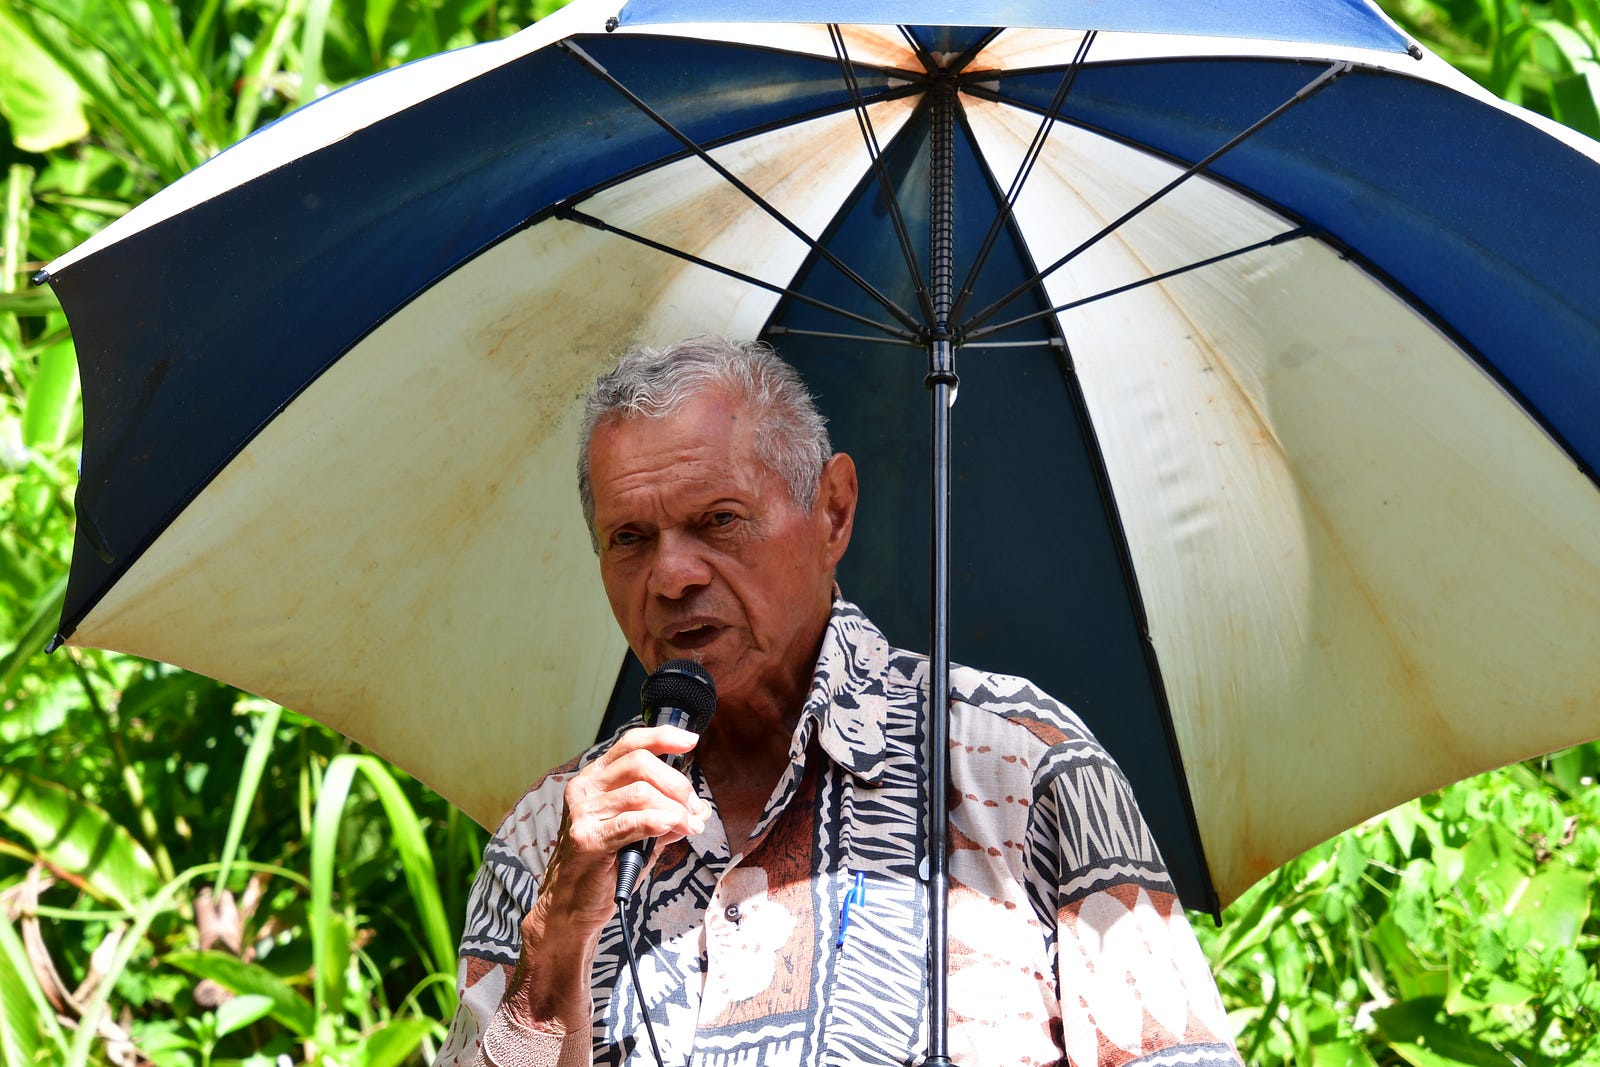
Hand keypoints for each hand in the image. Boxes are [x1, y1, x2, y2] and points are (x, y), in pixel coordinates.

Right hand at [500, 726, 712, 1032]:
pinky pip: (633, 822)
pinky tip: (677, 828)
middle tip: (693, 807)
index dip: (663, 737)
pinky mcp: (586, 839)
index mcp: (595, 779)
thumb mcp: (639, 834)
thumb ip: (665, 815)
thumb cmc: (605, 867)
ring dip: (674, 808)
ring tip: (689, 826)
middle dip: (676, 782)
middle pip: (640, 763)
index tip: (691, 741)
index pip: (630, 743)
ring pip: (640, 792)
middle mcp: (584, 789)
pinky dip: (662, 822)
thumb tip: (700, 808)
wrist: (573, 908)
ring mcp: (582, 813)